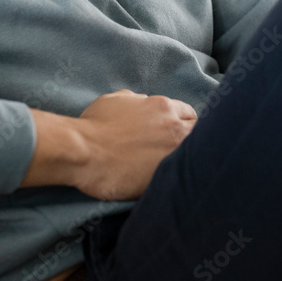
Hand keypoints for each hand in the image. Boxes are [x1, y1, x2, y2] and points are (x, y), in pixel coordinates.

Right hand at [23, 89, 196, 200]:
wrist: (83, 151)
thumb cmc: (94, 125)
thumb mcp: (115, 100)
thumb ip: (135, 100)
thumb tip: (142, 101)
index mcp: (164, 107)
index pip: (189, 114)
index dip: (183, 123)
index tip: (176, 133)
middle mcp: (174, 126)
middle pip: (199, 133)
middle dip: (193, 139)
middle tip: (179, 150)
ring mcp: (172, 152)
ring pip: (195, 154)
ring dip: (188, 159)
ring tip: (177, 167)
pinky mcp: (165, 175)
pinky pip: (181, 175)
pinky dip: (178, 176)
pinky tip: (170, 180)